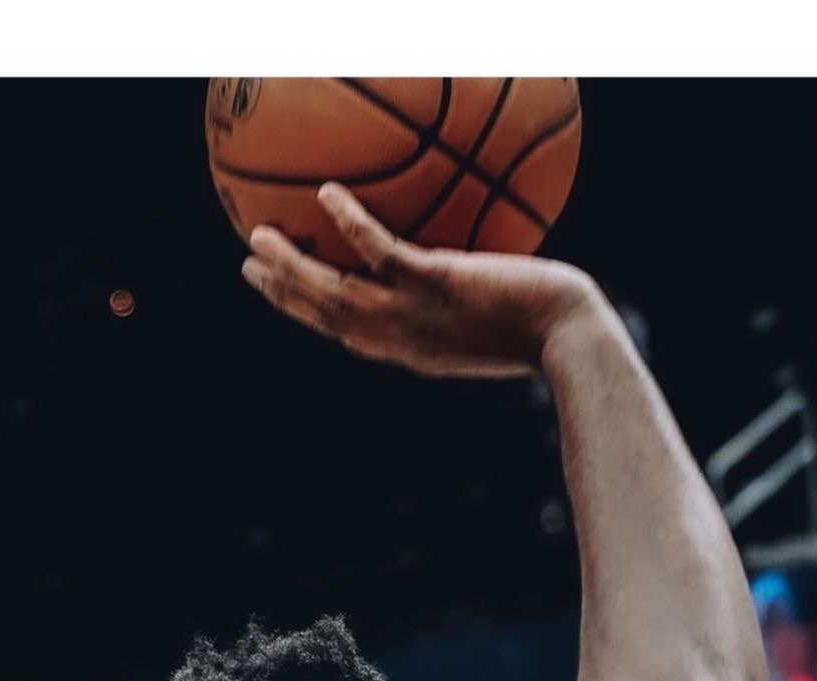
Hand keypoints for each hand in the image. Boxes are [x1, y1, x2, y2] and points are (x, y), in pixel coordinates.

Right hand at [241, 182, 598, 377]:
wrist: (568, 340)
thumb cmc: (546, 332)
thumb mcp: (497, 323)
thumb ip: (468, 303)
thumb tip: (467, 272)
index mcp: (411, 350)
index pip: (349, 334)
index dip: (310, 316)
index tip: (283, 296)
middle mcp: (403, 339)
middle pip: (326, 317)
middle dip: (284, 295)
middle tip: (248, 264)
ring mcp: (415, 315)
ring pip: (336, 292)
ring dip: (294, 266)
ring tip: (260, 236)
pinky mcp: (436, 284)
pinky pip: (382, 252)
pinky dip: (351, 225)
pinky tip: (328, 194)